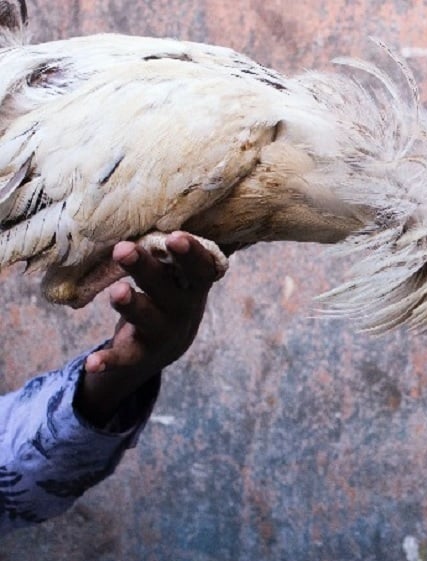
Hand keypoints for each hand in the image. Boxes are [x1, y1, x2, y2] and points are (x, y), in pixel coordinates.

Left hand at [75, 232, 219, 424]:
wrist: (167, 344)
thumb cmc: (167, 292)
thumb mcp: (175, 272)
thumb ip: (169, 250)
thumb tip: (159, 197)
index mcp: (193, 285)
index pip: (200, 268)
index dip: (191, 254)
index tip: (176, 237)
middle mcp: (182, 309)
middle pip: (167, 288)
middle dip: (147, 270)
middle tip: (124, 249)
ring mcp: (163, 333)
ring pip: (148, 319)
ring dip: (132, 306)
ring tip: (117, 293)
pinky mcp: (141, 354)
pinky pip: (126, 357)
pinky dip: (110, 360)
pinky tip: (93, 362)